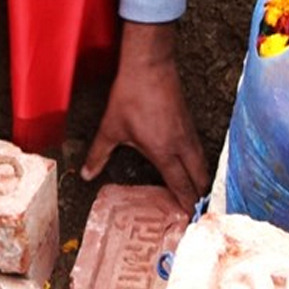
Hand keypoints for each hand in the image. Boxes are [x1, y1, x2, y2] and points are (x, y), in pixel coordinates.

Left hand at [81, 20, 207, 210]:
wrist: (150, 65)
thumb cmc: (130, 97)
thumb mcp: (111, 127)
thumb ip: (99, 154)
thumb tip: (85, 175)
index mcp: (165, 153)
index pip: (182, 188)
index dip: (186, 207)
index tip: (188, 223)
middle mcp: (183, 147)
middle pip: (200, 181)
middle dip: (198, 199)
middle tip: (193, 214)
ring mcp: (189, 134)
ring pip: (203, 165)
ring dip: (200, 182)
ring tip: (194, 196)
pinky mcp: (190, 124)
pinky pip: (200, 152)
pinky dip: (198, 165)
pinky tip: (189, 168)